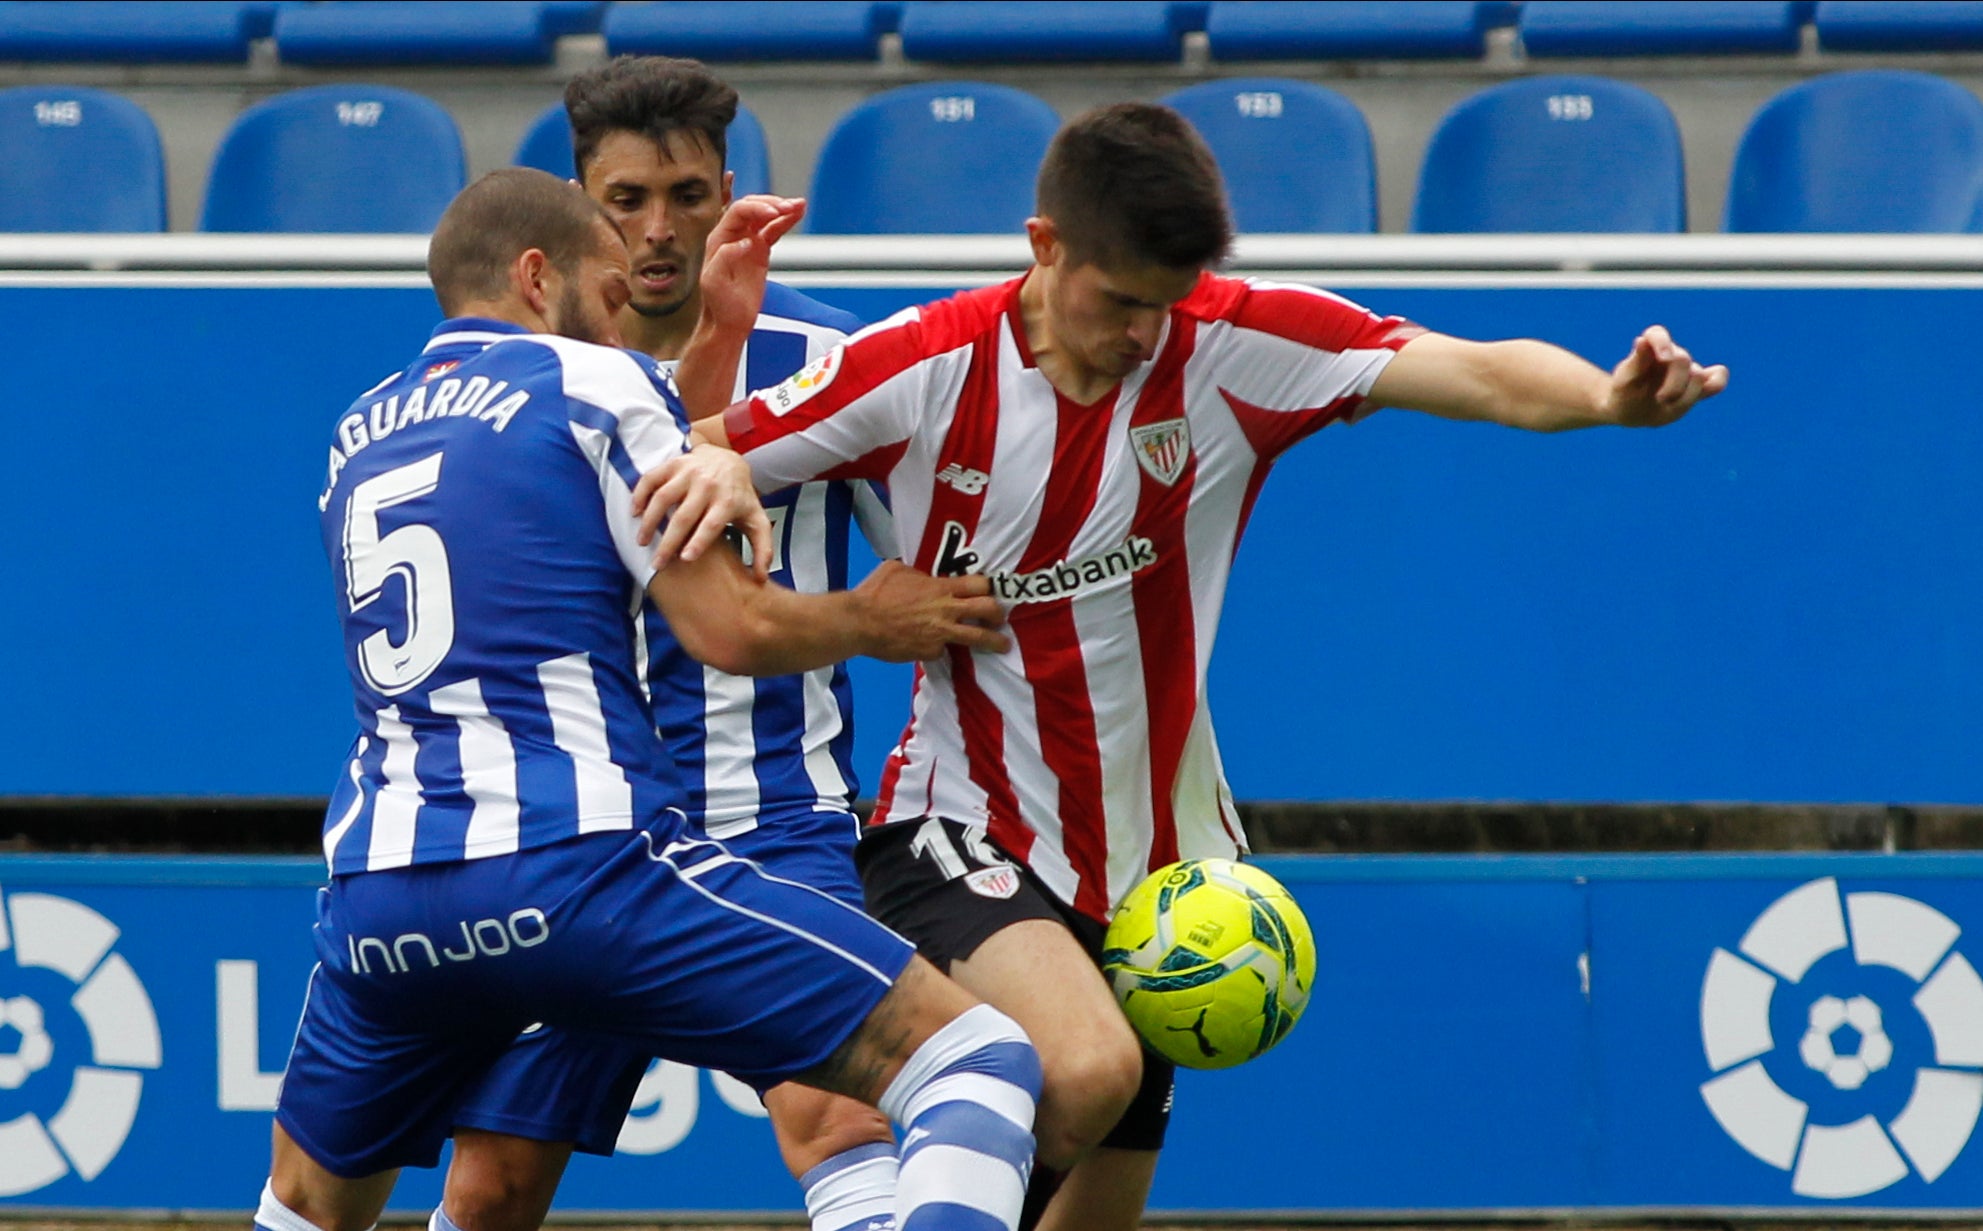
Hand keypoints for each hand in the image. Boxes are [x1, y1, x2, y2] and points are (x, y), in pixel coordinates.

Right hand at [631, 445, 772, 577]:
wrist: (729, 460)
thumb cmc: (739, 497)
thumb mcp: (756, 520)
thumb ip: (762, 549)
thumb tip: (760, 577)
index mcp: (728, 502)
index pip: (712, 524)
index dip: (698, 541)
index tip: (685, 559)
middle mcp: (708, 486)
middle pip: (684, 516)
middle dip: (668, 541)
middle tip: (657, 563)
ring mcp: (688, 473)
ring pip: (663, 497)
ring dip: (649, 520)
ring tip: (641, 541)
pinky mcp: (673, 464)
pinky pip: (651, 478)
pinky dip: (640, 494)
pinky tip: (634, 512)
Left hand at [700, 195, 806, 336]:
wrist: (728, 322)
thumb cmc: (718, 305)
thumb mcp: (714, 282)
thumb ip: (725, 258)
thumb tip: (746, 241)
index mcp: (719, 239)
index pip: (739, 212)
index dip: (757, 208)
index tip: (774, 214)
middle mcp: (732, 236)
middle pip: (753, 208)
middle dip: (772, 204)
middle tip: (789, 207)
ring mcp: (748, 241)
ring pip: (765, 216)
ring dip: (782, 209)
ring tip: (799, 205)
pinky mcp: (760, 251)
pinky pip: (774, 230)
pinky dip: (786, 221)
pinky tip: (797, 214)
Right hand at [853, 561, 1010, 660]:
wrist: (860, 622)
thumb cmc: (875, 592)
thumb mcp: (898, 570)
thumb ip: (918, 574)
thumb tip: (923, 577)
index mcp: (940, 587)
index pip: (979, 584)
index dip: (987, 588)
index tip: (989, 592)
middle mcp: (946, 610)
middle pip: (988, 610)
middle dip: (998, 614)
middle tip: (1000, 619)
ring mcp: (940, 633)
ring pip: (978, 638)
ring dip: (994, 642)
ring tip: (1003, 645)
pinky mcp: (930, 652)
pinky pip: (942, 650)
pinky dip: (937, 648)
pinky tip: (928, 645)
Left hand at [1605, 325, 1728, 426]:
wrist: (1631, 411)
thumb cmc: (1625, 394)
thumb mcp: (1624, 383)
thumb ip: (1636, 363)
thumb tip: (1642, 340)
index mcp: (1648, 349)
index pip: (1656, 335)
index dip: (1662, 343)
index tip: (1665, 358)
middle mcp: (1670, 354)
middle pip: (1682, 360)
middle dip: (1674, 384)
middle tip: (1661, 399)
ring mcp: (1685, 369)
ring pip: (1697, 375)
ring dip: (1685, 394)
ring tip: (1667, 404)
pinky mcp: (1697, 384)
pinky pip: (1717, 378)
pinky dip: (1717, 382)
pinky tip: (1706, 390)